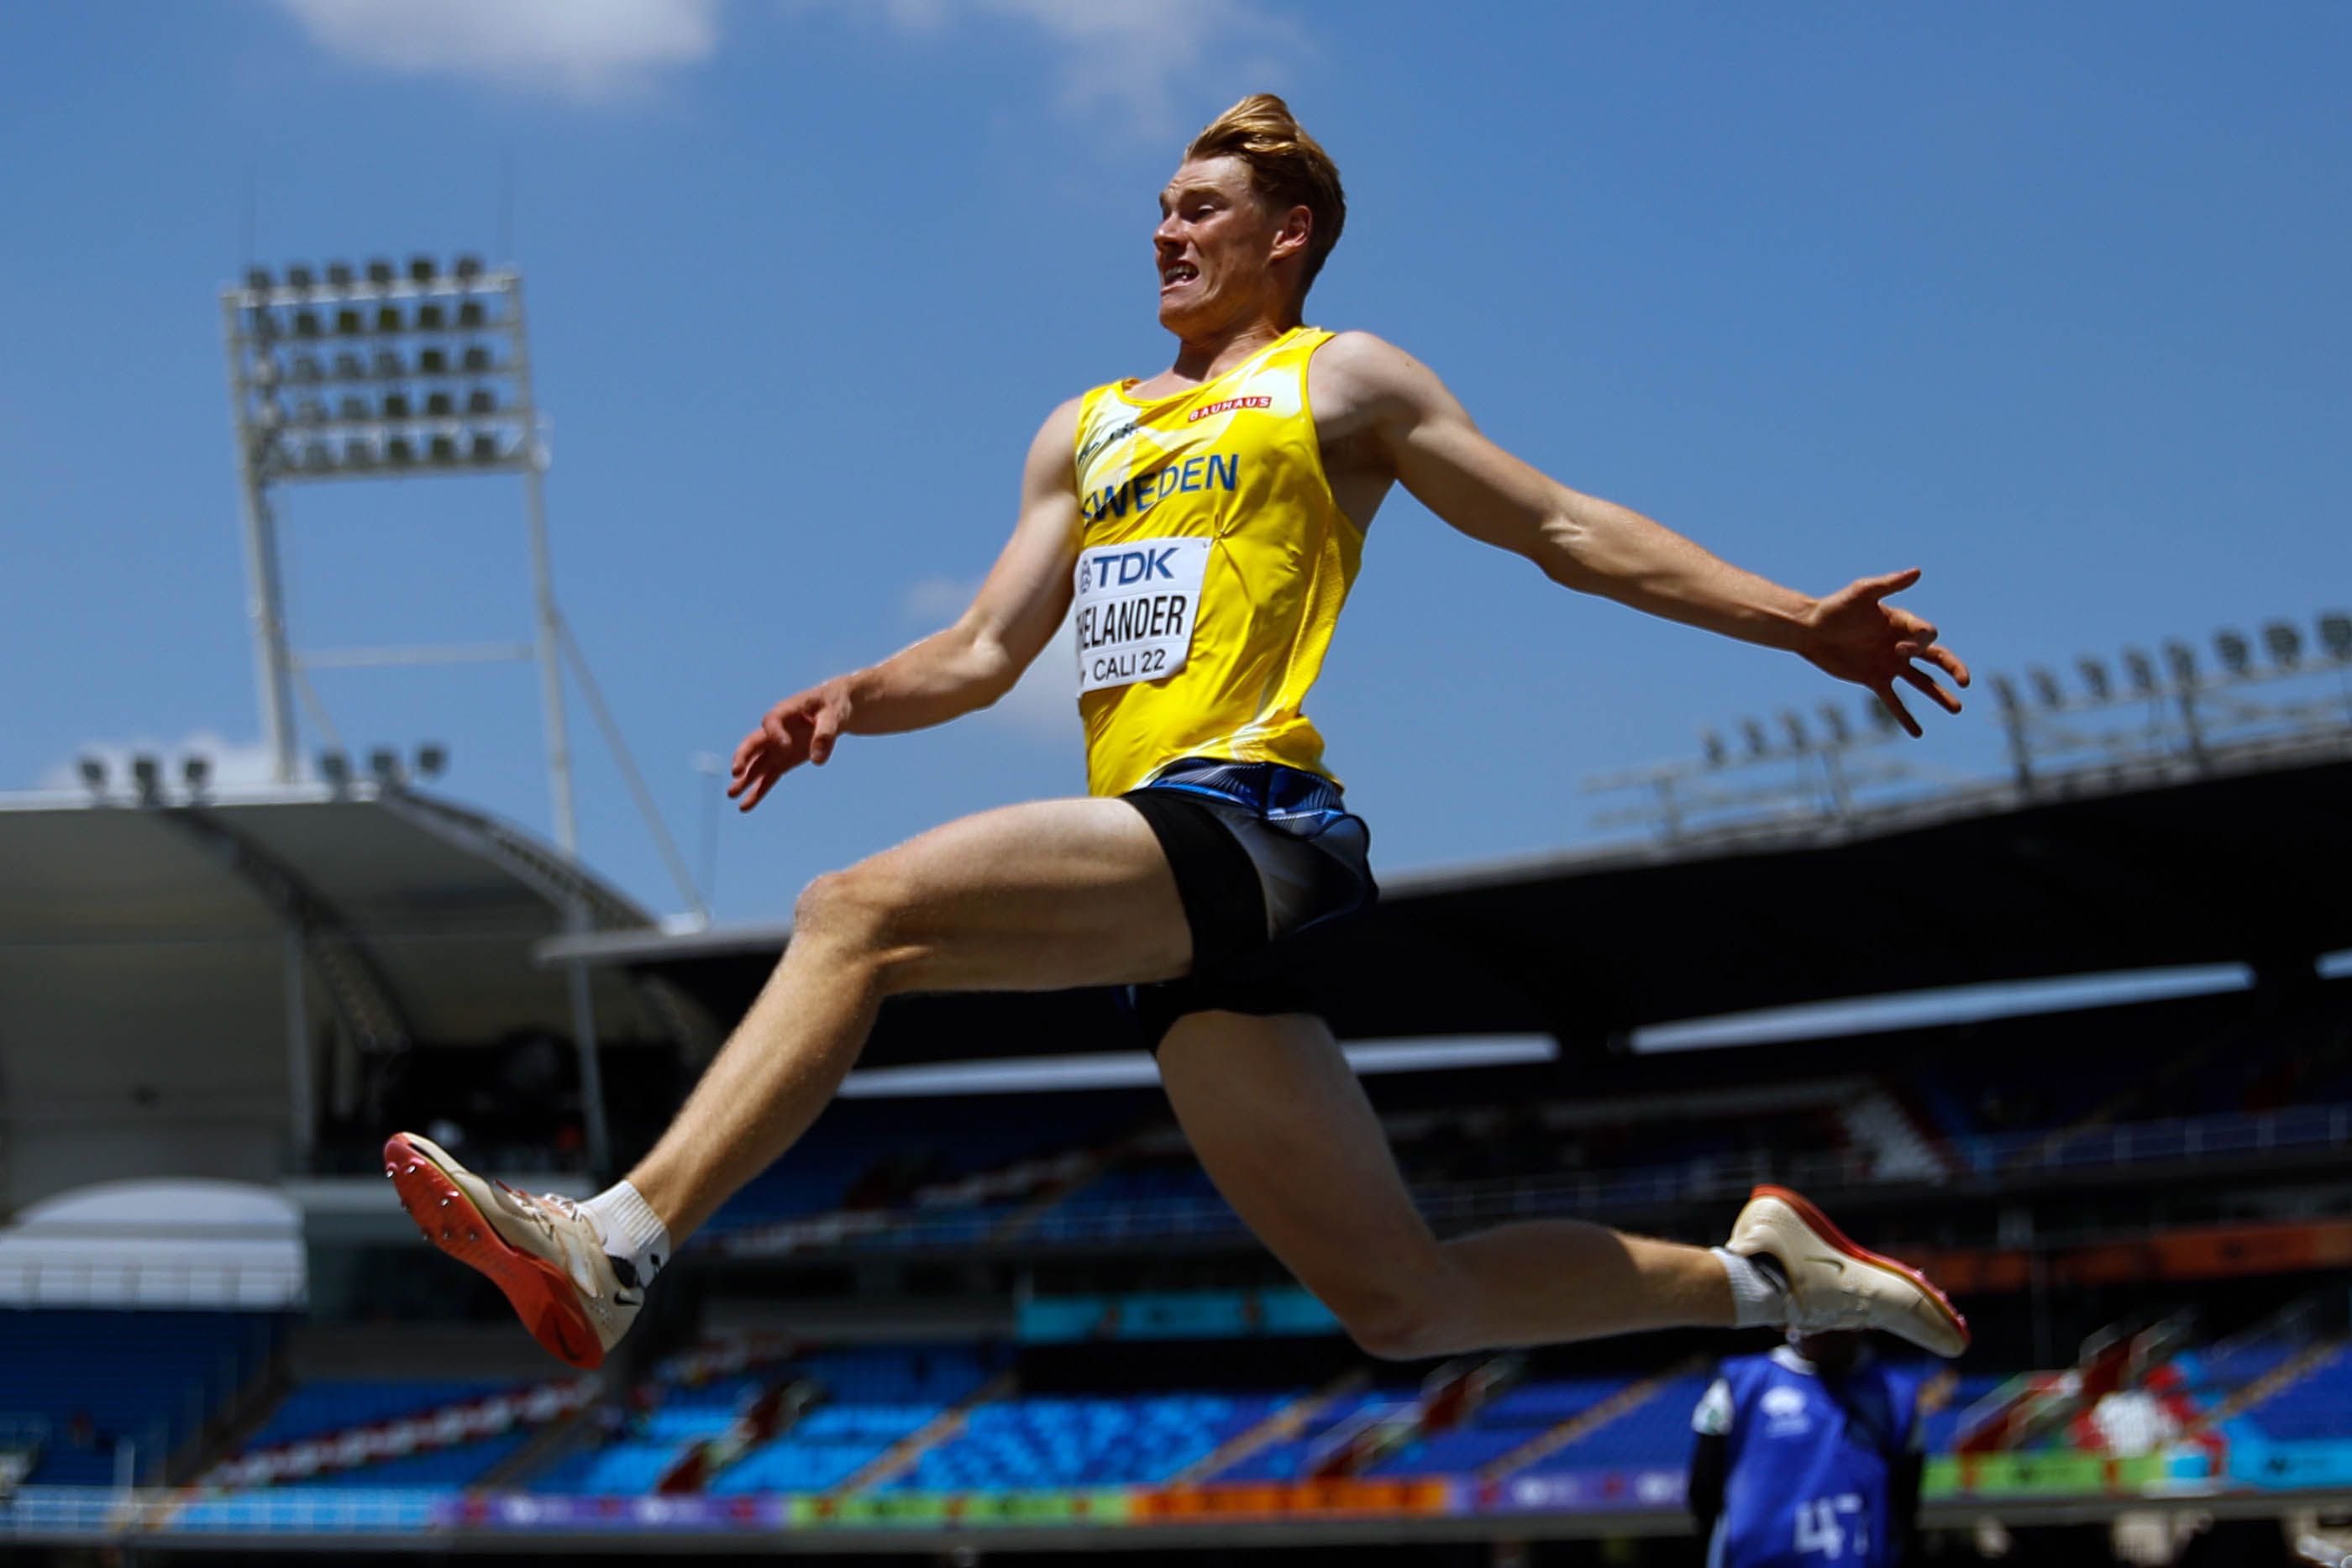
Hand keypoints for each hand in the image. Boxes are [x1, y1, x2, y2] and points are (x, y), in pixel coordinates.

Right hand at [727, 679, 852, 811]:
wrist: (834, 708)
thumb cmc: (832, 706)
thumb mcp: (834, 716)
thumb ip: (825, 735)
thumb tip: (817, 760)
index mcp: (786, 711)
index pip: (772, 720)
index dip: (775, 734)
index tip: (785, 747)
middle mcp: (775, 730)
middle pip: (754, 743)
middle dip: (744, 757)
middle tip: (736, 771)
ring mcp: (777, 747)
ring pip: (756, 764)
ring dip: (744, 780)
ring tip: (731, 795)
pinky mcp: (783, 761)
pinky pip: (767, 777)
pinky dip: (758, 791)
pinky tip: (745, 806)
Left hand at [1796, 568, 1968, 736]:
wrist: (1810, 629)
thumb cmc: (1836, 607)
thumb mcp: (1863, 592)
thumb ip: (1890, 583)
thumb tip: (1918, 571)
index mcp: (1902, 623)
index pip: (1927, 635)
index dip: (1921, 644)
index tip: (1900, 648)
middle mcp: (1900, 644)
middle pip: (1936, 657)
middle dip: (1952, 668)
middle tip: (1965, 682)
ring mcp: (1889, 663)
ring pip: (1922, 682)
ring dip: (1938, 695)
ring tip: (1957, 709)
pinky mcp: (1874, 679)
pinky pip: (1893, 701)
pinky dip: (1905, 716)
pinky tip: (1917, 732)